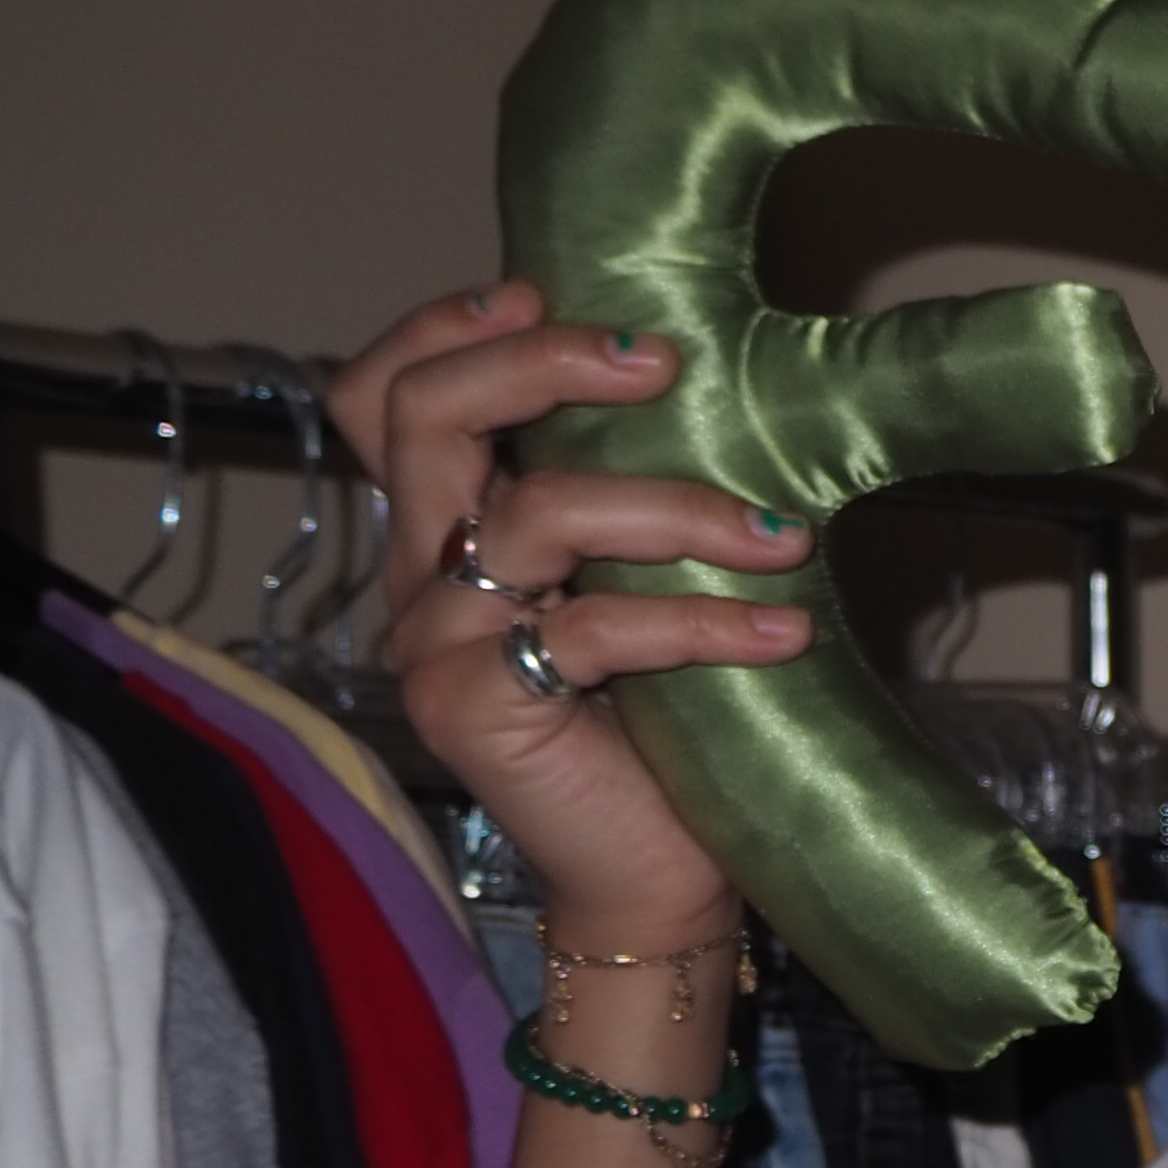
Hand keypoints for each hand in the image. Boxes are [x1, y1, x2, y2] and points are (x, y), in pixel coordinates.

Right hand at [330, 282, 815, 941]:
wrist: (655, 874)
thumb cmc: (661, 723)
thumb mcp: (638, 579)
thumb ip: (627, 494)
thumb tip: (707, 380)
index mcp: (447, 529)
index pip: (384, 396)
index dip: (442, 328)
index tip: (540, 293)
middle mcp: (421, 575)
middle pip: (426, 417)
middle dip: (544, 365)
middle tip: (662, 364)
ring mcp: (435, 644)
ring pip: (534, 518)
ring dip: (677, 509)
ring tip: (783, 535)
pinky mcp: (475, 711)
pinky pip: (592, 632)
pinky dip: (702, 621)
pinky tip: (783, 632)